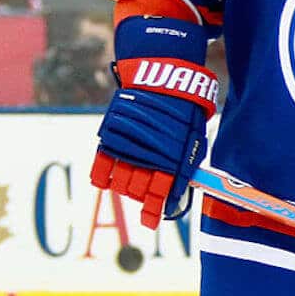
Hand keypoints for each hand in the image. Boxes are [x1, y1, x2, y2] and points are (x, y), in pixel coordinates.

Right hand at [90, 17, 217, 227]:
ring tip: (133, 181)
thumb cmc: (183, 105)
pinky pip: (101, 165)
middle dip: (143, 195)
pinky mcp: (111, 136)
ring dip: (127, 185)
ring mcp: (128, 147)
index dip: (156, 210)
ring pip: (121, 182)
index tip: (151, 222)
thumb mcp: (193, 133)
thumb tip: (183, 185)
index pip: (163, 193)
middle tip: (146, 192)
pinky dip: (102, 176)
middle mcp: (148, 156)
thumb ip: (186, 160)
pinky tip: (106, 181)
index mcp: (173, 158)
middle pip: (139, 190)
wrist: (162, 73)